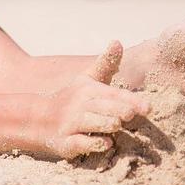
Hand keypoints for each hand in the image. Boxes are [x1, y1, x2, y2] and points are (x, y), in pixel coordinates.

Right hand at [30, 40, 150, 159]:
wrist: (36, 118)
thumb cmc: (72, 99)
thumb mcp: (87, 79)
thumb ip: (106, 64)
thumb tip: (117, 41)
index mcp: (89, 90)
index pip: (113, 94)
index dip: (131, 101)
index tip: (148, 108)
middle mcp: (80, 106)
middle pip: (102, 108)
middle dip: (118, 110)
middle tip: (130, 114)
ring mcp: (71, 124)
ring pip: (91, 123)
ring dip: (105, 124)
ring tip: (116, 125)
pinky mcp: (65, 143)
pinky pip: (79, 143)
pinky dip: (92, 143)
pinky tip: (105, 143)